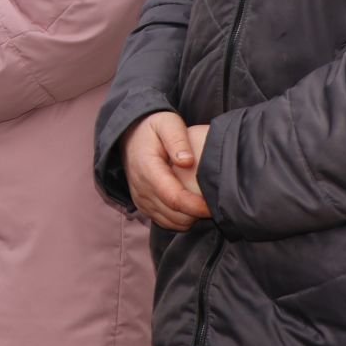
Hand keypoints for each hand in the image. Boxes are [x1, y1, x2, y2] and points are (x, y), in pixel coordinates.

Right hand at [121, 112, 211, 230]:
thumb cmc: (153, 129)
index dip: (197, 206)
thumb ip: (177, 139)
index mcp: (148, 169)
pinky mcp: (143, 206)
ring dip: (190, 217)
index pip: (175, 198)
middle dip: (197, 213)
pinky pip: (165, 222)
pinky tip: (191, 205)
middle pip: (175, 215)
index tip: (214, 205)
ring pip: (172, 222)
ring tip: (203, 202)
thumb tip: (187, 161)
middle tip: (214, 201)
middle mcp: (142, 189)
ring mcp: (141, 200)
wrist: (130, 136)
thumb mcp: (167, 123)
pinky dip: (181, 219)